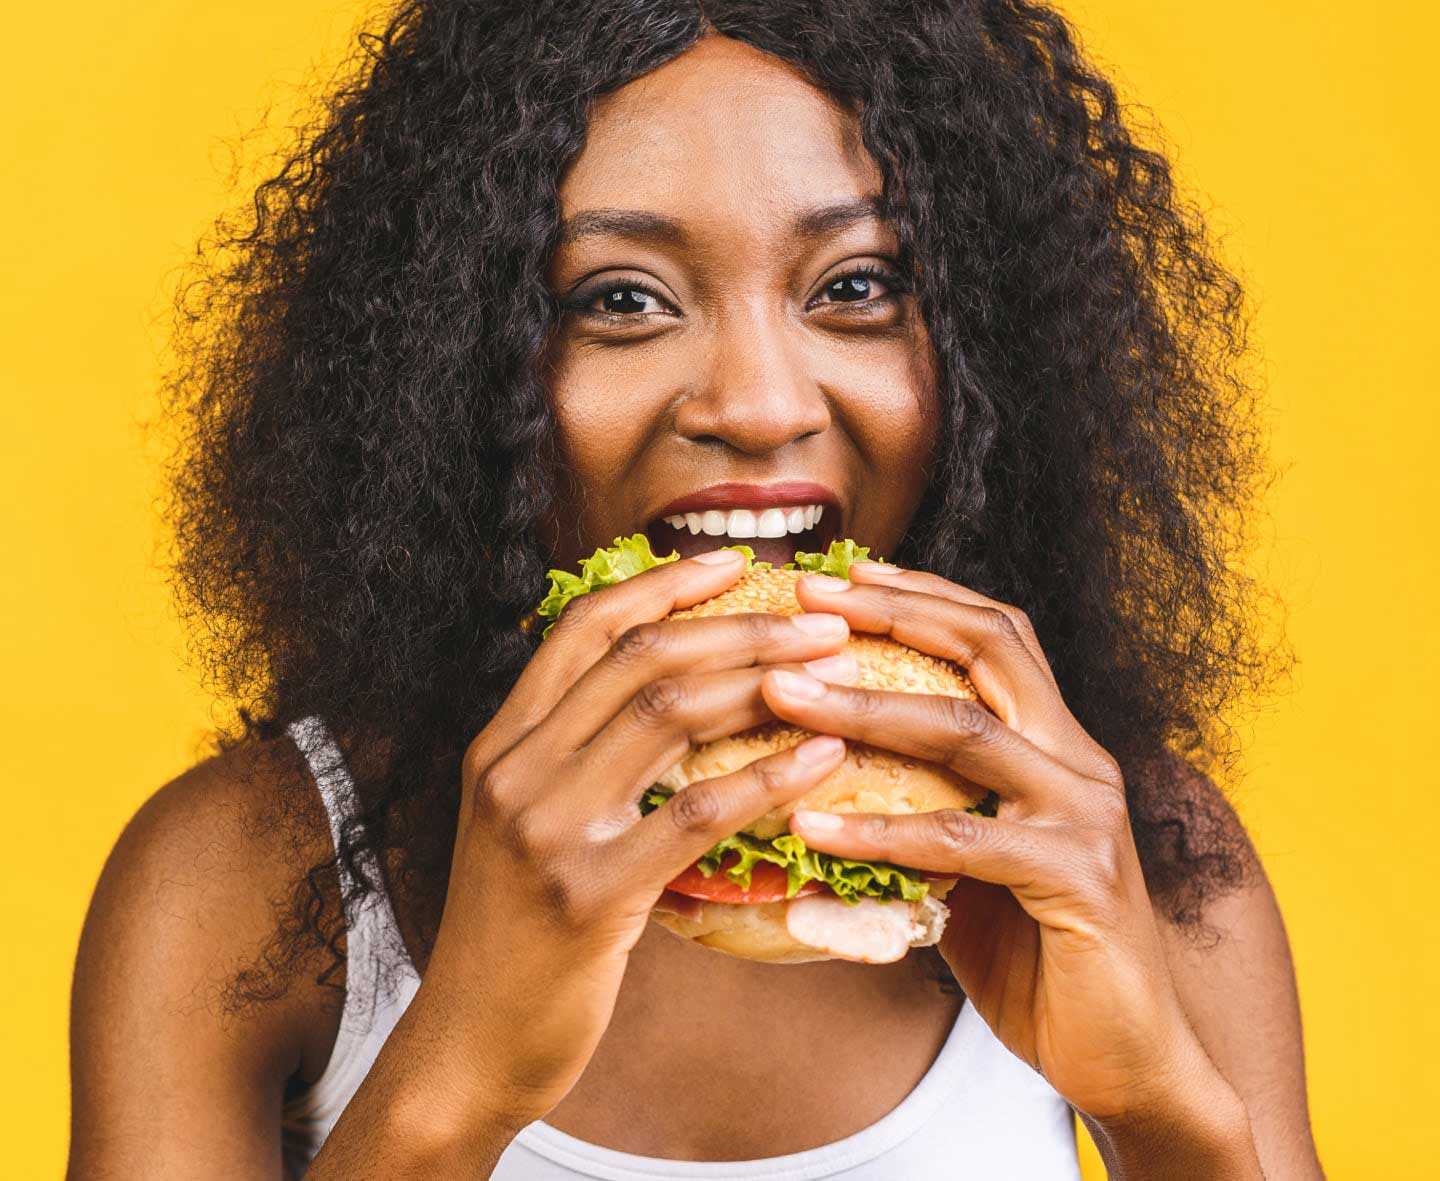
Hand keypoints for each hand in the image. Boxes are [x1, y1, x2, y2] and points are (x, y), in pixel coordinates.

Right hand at [416, 548, 856, 1131]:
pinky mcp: (588, 894)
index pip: (583, 627)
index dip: (661, 584)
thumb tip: (668, 700)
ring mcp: (545, 828)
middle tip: (817, 614)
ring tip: (833, 664)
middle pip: (640, 657)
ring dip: (762, 677)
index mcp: (500, 744)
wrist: (467, 1047)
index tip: (731, 563)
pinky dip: (768, 775)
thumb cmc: (514, 937)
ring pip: (668, 713)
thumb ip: (572, 759)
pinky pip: (696, 813)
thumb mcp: (523, 826)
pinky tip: (822, 757)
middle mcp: (514, 769)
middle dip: (738, 622)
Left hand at [757, 563, 1259, 1170]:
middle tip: (807, 598)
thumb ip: (918, 815)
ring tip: (784, 694)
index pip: (993, 635)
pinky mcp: (1078, 879)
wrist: (1130, 1057)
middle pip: (989, 649)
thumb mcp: (968, 869)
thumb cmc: (1037, 955)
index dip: (919, 594)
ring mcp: (1083, 815)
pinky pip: (961, 842)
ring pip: (967, 731)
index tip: (839, 575)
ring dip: (865, 707)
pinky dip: (880, 829)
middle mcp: (1077, 761)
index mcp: (1055, 744)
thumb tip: (805, 793)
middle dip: (893, 613)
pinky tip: (813, 825)